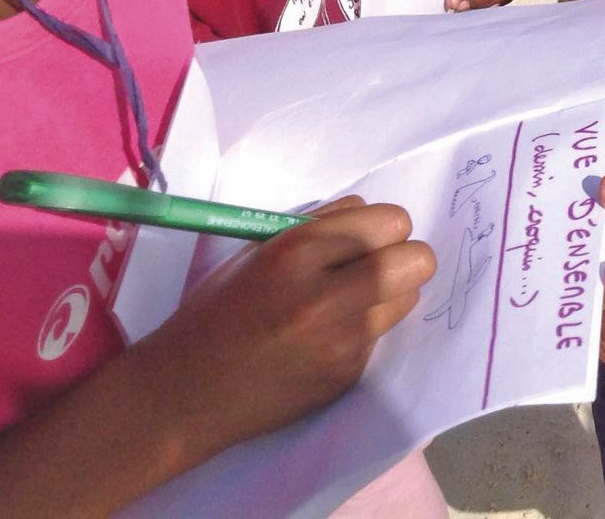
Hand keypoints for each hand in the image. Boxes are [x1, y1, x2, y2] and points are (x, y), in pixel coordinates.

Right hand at [132, 199, 435, 454]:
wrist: (186, 392)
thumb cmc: (218, 310)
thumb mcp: (259, 250)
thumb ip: (320, 226)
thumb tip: (371, 213)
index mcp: (298, 252)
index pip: (391, 222)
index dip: (383, 228)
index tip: (367, 237)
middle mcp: (326, 296)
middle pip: (417, 261)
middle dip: (403, 258)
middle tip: (373, 266)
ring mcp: (341, 342)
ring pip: (407, 299)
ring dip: (387, 295)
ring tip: (346, 302)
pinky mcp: (346, 375)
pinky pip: (379, 336)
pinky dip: (362, 331)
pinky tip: (323, 339)